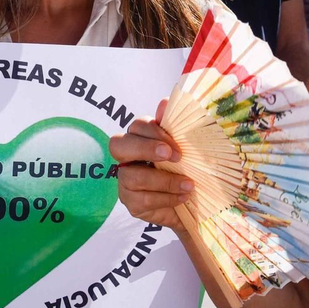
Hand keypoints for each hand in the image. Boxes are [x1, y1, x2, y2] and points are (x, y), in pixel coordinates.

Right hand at [110, 101, 193, 230]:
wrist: (190, 204)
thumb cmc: (184, 170)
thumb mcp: (183, 149)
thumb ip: (173, 127)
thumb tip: (165, 103)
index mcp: (139, 139)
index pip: (136, 127)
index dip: (153, 132)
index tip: (176, 146)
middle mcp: (126, 158)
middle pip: (118, 145)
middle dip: (145, 149)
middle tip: (172, 156)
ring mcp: (125, 182)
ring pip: (134, 177)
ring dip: (165, 180)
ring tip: (189, 184)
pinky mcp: (130, 203)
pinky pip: (143, 200)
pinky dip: (166, 198)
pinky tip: (182, 197)